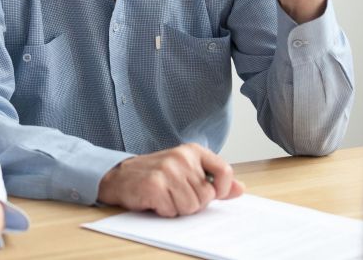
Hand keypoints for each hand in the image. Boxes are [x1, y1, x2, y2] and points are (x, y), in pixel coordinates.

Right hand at [98, 143, 244, 216]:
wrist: (122, 176)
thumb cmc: (158, 174)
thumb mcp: (188, 171)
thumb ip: (215, 179)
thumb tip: (240, 189)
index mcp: (194, 151)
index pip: (224, 171)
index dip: (221, 189)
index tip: (211, 194)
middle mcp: (182, 157)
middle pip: (206, 196)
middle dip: (193, 202)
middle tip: (177, 193)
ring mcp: (167, 169)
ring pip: (191, 206)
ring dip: (178, 208)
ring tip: (166, 196)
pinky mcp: (154, 185)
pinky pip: (172, 211)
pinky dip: (164, 211)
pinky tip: (156, 200)